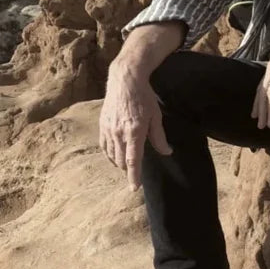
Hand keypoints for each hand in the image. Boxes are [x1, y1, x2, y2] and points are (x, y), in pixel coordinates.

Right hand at [99, 60, 171, 190]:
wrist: (125, 80)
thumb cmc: (144, 98)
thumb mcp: (156, 116)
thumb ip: (159, 137)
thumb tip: (167, 152)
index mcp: (135, 131)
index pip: (133, 160)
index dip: (134, 176)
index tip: (134, 188)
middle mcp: (119, 132)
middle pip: (122, 161)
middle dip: (128, 169)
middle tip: (136, 172)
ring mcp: (108, 129)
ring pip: (112, 155)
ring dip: (119, 162)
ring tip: (127, 163)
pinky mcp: (102, 125)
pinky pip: (104, 146)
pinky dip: (110, 154)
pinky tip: (116, 154)